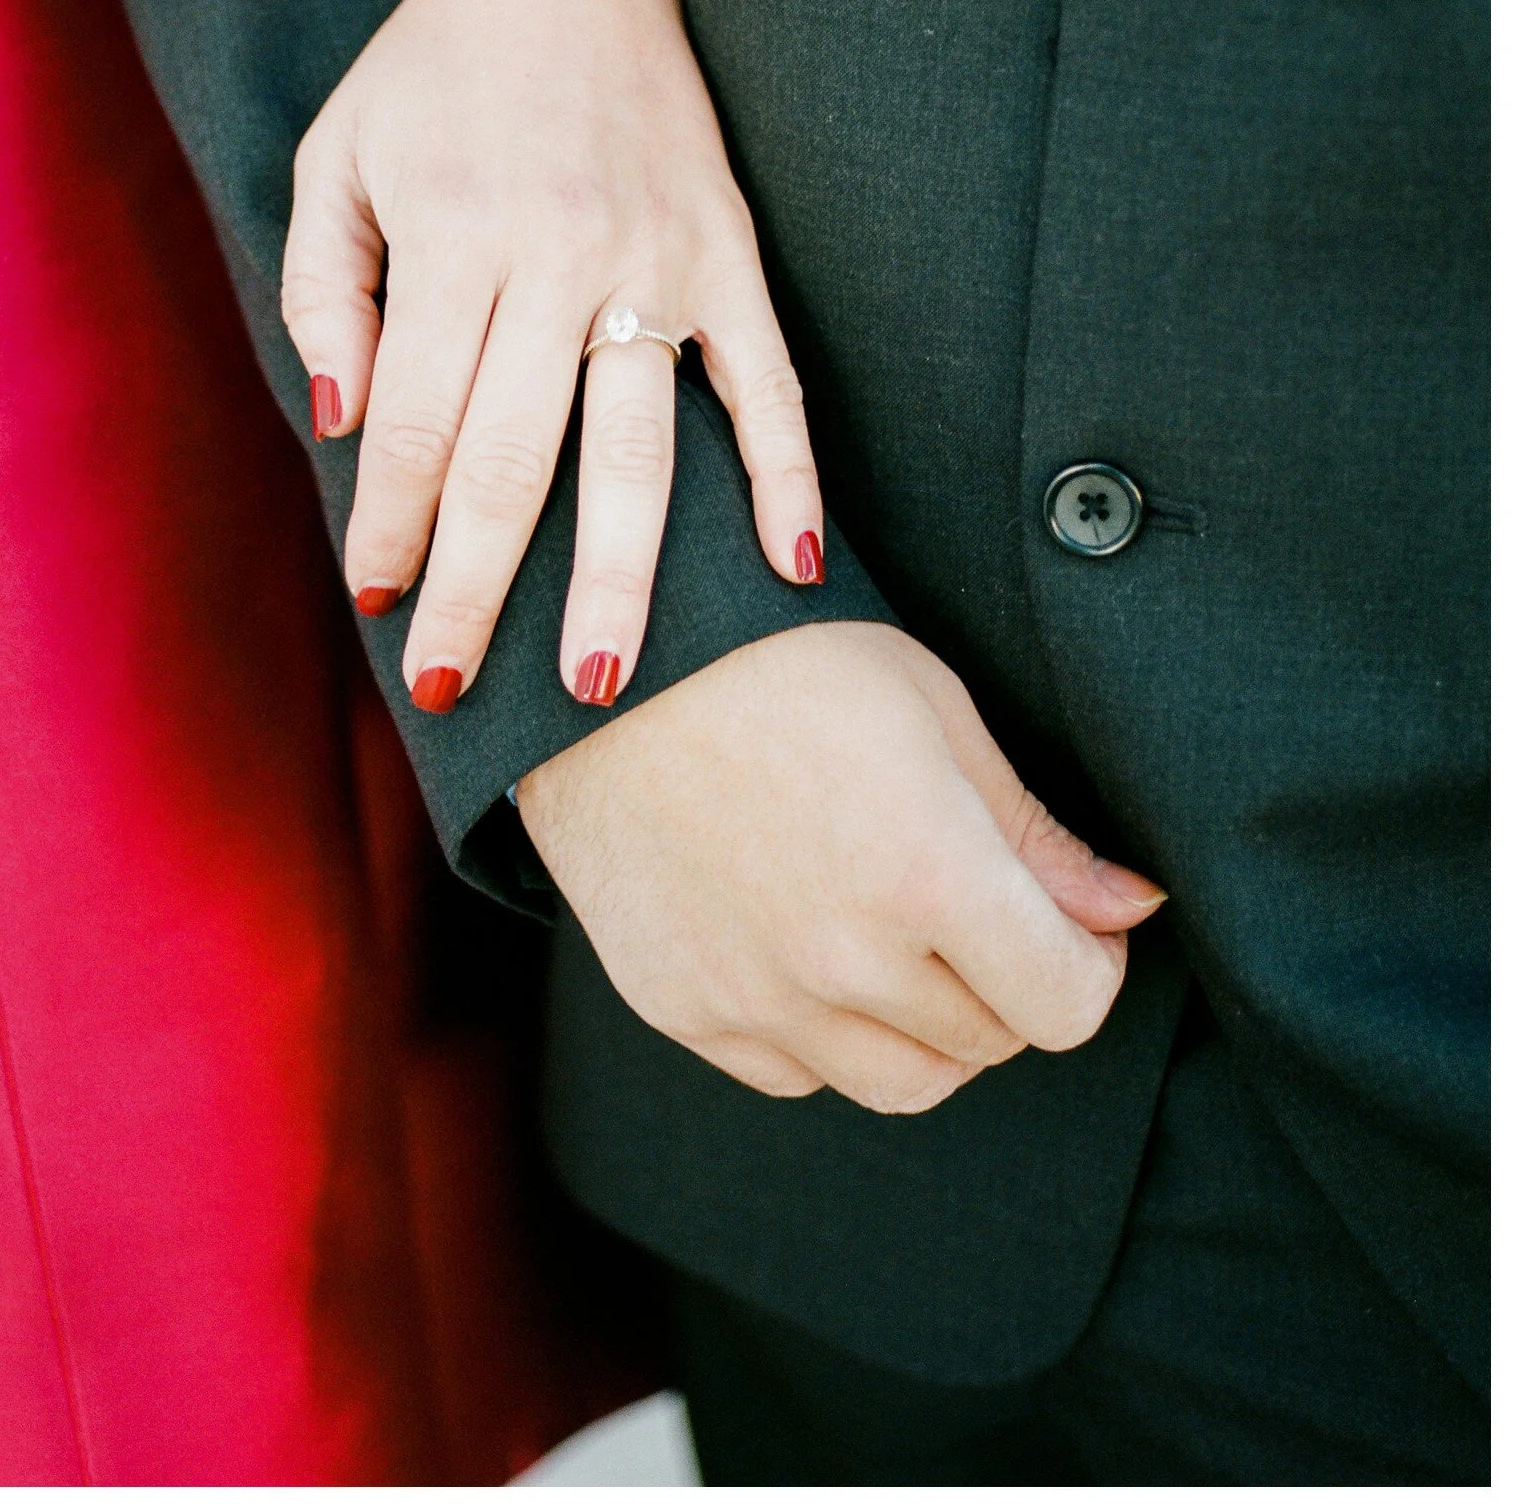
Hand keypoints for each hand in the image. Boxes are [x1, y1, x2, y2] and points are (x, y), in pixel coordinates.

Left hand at [283, 0, 824, 713]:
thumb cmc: (431, 62)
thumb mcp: (337, 151)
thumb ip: (327, 287)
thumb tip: (340, 420)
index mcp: (454, 233)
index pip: (416, 422)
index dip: (389, 524)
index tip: (373, 601)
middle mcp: (560, 255)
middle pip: (515, 461)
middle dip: (476, 589)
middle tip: (451, 688)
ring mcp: (660, 257)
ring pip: (639, 448)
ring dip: (617, 575)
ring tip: (596, 682)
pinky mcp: (730, 248)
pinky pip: (769, 381)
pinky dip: (787, 475)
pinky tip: (794, 570)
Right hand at [518, 623, 1166, 1109]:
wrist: (607, 653)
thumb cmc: (782, 651)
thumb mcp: (931, 706)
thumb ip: (1034, 832)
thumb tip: (1126, 910)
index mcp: (927, 873)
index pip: (1069, 1004)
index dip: (1090, 962)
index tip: (1072, 919)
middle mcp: (845, 959)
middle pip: (992, 1043)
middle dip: (1007, 978)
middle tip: (972, 897)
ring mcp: (757, 996)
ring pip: (904, 1082)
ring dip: (927, 1024)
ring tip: (897, 929)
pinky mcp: (684, 1009)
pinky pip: (799, 1074)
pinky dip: (828, 1032)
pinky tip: (810, 940)